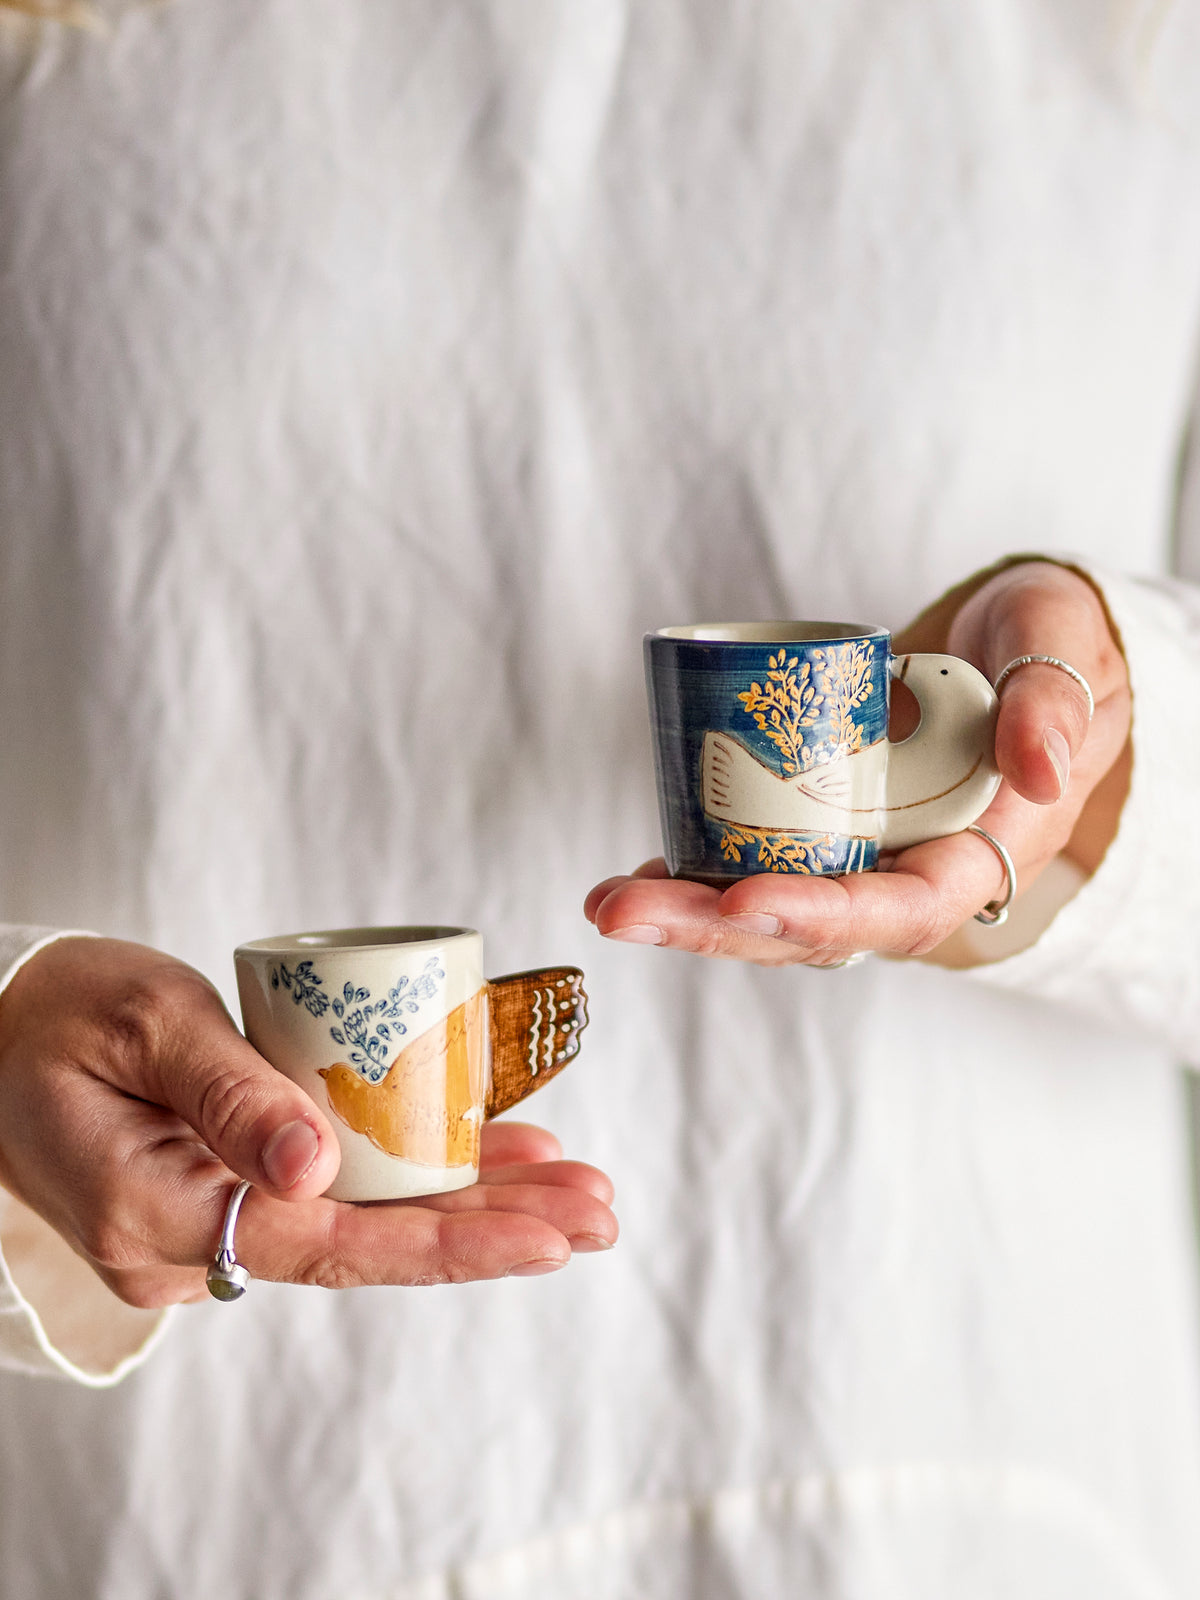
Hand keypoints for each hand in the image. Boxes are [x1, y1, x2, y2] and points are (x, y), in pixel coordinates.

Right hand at [0, 938, 615, 1306]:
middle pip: (365, 1247)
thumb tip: (321, 1166)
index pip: (331, 1244)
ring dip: (467, 1208)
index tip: (551, 1232)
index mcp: (155, 1213)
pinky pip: (330, 1200)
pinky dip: (410, 1180)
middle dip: (490, 1232)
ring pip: (358, 1227)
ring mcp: (206, 1229)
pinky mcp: (223, 1198)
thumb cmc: (58, 1012)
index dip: (449, 1241)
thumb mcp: (144, 1023)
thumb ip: (229, 1092)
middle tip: (599, 1212)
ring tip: (572, 1188)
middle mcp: (187, 1245)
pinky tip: (491, 1160)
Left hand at [585, 559, 1130, 965]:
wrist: (1008, 644)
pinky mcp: (820, 826)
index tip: (746, 898)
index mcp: (977, 851)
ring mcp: (860, 854)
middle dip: (714, 926)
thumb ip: (1050, 703)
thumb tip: (1036, 773)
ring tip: (608, 901)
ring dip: (686, 911)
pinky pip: (754, 862)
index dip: (824, 914)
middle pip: (812, 928)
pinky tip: (631, 873)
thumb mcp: (1058, 648)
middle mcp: (910, 870)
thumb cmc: (1041, 642)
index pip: (901, 909)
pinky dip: (693, 871)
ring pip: (770, 904)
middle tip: (624, 911)